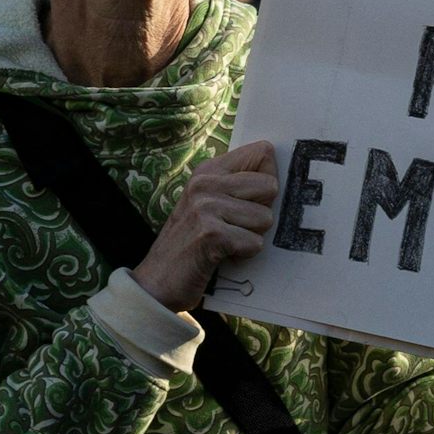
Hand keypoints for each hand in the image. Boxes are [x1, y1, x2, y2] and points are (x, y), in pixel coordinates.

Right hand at [132, 140, 277, 312]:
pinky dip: (243, 255)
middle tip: (236, 226)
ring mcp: (206, 207)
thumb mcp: (207, 202)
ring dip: (251, 237)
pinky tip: (221, 255)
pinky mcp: (211, 234)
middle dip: (261, 213)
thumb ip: (236, 185)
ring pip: (266, 218)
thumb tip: (277, 178)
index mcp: (208, 170)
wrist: (157, 280)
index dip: (267, 179)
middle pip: (270, 186)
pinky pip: (254, 243)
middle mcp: (206, 183)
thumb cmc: (190, 242)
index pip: (262, 152)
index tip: (250, 199)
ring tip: (226, 241)